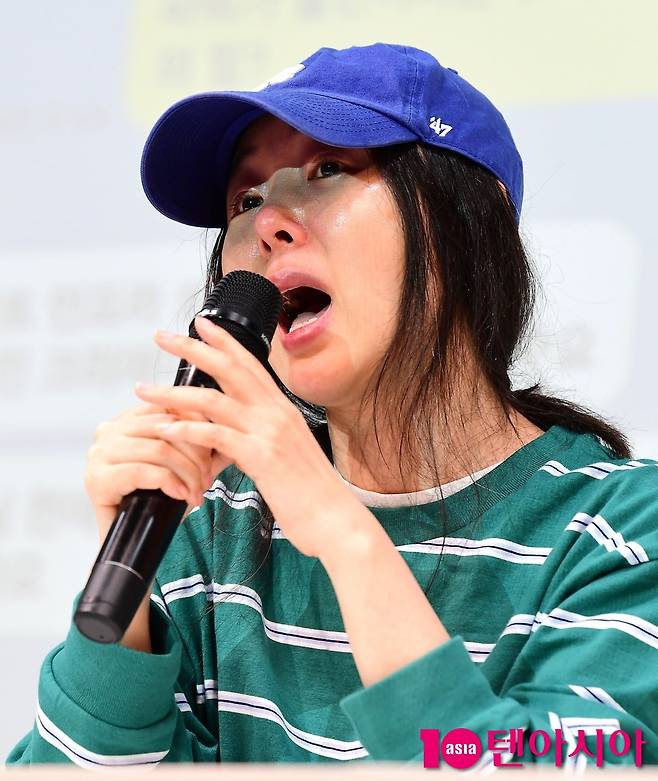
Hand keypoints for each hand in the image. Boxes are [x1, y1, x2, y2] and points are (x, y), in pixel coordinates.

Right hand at [84, 402, 226, 544]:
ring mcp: (99, 454)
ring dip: (187, 472)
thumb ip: (194, 438)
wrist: (130, 546)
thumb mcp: (178, 463)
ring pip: (159, 449)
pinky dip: (169, 482)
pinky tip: (181, 495)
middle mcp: (108, 431)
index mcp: (126, 420)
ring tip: (197, 492)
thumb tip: (224, 421)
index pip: (169, 407)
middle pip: (166, 428)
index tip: (215, 450)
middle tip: (208, 480)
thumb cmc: (156, 500)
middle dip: (196, 454)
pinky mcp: (97, 479)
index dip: (198, 426)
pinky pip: (143, 471)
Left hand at [134, 315, 361, 558]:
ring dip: (173, 393)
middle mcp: (276, 412)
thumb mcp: (288, 453)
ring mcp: (269, 432)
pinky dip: (185, 430)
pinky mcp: (261, 456)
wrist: (336, 519)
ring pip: (213, 400)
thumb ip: (263, 437)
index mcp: (282, 409)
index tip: (201, 324)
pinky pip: (215, 435)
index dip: (224, 340)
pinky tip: (164, 429)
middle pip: (229, 368)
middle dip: (192, 348)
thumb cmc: (312, 491)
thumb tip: (238, 436)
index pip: (250, 363)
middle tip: (161, 336)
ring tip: (143, 390)